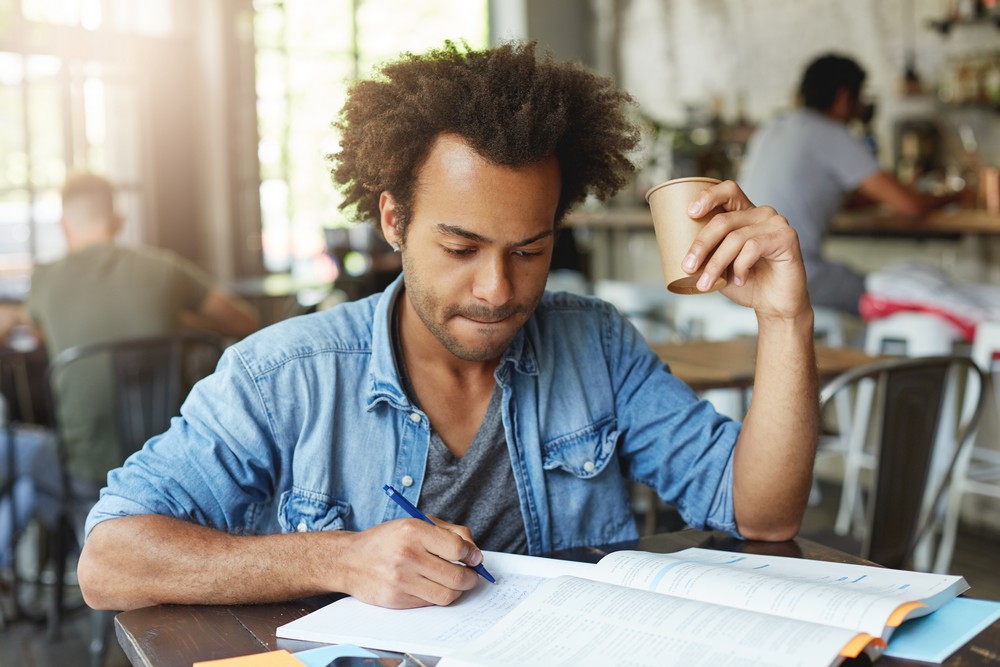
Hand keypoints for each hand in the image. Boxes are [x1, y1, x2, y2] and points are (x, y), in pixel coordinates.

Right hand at [337, 518, 482, 608]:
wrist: (349, 560)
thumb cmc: (387, 540)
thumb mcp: (415, 523)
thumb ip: (449, 532)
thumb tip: (474, 552)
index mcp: (413, 531)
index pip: (457, 548)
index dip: (472, 554)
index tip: (474, 557)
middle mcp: (407, 555)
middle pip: (456, 576)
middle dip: (471, 577)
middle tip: (471, 574)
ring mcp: (401, 580)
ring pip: (447, 594)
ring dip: (458, 590)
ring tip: (456, 582)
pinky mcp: (397, 600)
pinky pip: (431, 603)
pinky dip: (438, 596)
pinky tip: (434, 586)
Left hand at [683, 180, 809, 320]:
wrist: (774, 304)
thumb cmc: (746, 282)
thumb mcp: (719, 265)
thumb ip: (705, 253)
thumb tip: (672, 247)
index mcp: (745, 213)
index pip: (727, 190)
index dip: (708, 196)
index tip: (690, 213)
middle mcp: (762, 213)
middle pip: (724, 220)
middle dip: (701, 245)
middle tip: (688, 266)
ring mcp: (776, 223)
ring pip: (736, 238)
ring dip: (716, 264)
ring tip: (706, 284)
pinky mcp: (787, 238)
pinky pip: (753, 248)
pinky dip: (740, 267)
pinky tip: (739, 280)